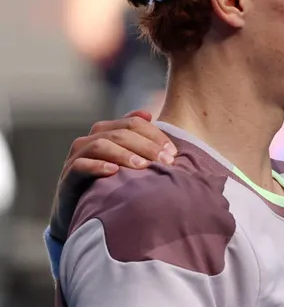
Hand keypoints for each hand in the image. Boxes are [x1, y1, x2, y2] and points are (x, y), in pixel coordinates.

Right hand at [49, 110, 176, 240]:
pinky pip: (80, 165)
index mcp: (107, 131)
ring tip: (143, 166)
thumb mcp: (128, 161)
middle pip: (120, 133)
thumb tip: (148, 114)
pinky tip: (114, 171)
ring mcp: (76, 157)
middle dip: (146, 146)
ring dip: (124, 154)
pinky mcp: (67, 177)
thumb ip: (139, 138)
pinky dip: (98, 166)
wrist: (80, 212)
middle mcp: (90, 139)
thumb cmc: (111, 184)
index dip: (155, 134)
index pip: (133, 123)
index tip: (173, 152)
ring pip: (100, 145)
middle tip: (166, 161)